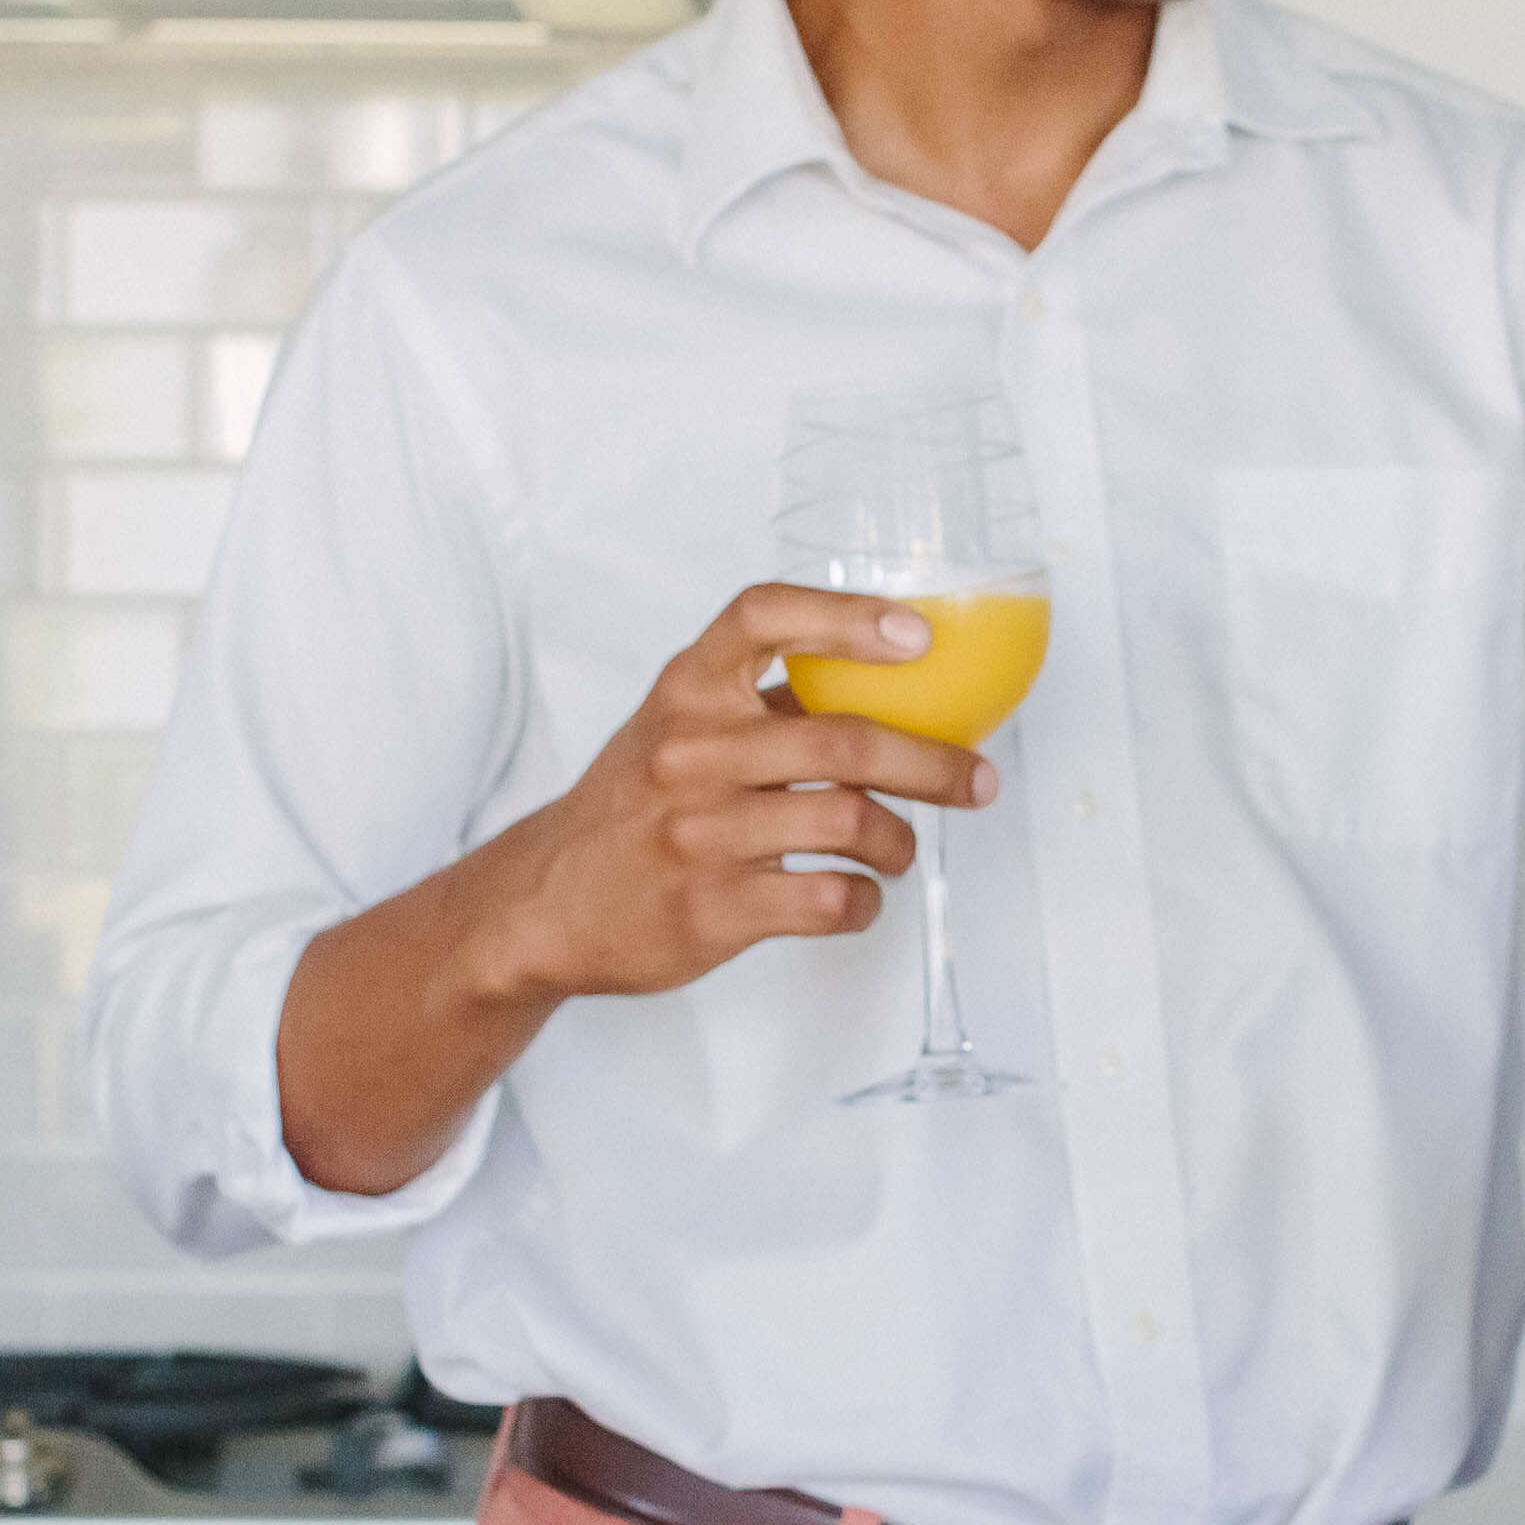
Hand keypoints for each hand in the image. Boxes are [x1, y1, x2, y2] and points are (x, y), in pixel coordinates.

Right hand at [278, 584, 992, 1194]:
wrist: (545, 903)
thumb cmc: (633, 806)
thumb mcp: (677, 726)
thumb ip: (763, 702)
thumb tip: (894, 680)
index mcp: (686, 691)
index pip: (761, 616)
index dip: (846, 615)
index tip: (916, 633)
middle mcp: (691, 752)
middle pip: (845, 739)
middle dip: (935, 762)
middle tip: (979, 778)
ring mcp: (701, 833)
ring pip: (850, 823)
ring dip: (899, 841)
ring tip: (898, 849)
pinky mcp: (713, 908)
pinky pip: (830, 900)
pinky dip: (865, 901)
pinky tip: (857, 897)